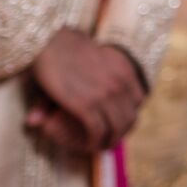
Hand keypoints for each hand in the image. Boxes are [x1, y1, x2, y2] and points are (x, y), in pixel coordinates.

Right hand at [27, 28, 144, 154]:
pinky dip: (93, 142)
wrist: (47, 40)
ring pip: (116, 129)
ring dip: (107, 141)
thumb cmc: (61, 49)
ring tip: (94, 146)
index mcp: (125, 70)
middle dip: (119, 133)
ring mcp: (105, 95)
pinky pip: (97, 131)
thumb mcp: (81, 67)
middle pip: (130, 118)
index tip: (114, 122)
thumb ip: (81, 89)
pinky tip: (86, 145)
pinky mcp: (87, 105)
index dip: (128, 115)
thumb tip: (53, 111)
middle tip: (104, 140)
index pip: (138, 101)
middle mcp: (120, 83)